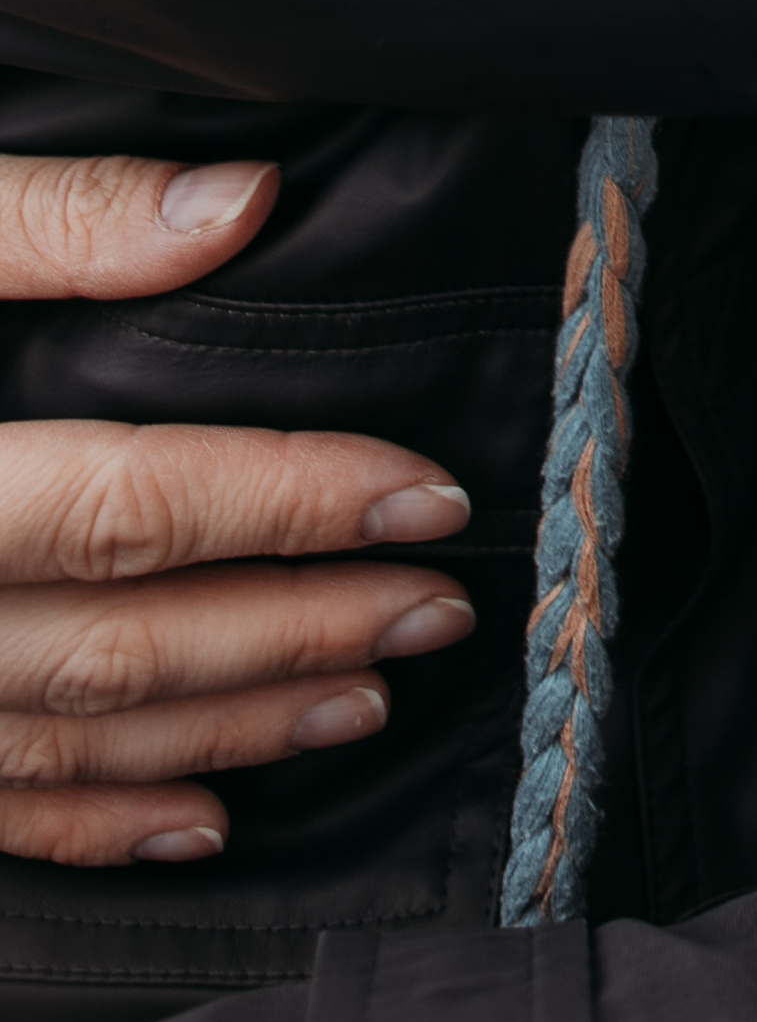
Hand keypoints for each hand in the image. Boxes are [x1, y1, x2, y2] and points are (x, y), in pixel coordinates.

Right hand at [0, 152, 474, 869]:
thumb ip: (52, 220)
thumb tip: (241, 203)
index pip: (131, 507)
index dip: (291, 502)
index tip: (427, 490)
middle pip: (117, 637)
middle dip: (296, 627)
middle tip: (439, 599)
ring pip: (65, 733)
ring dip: (227, 725)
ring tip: (365, 694)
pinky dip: (92, 818)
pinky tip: (196, 819)